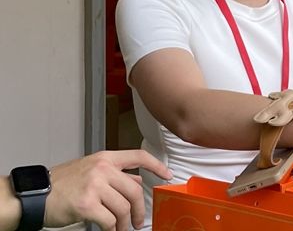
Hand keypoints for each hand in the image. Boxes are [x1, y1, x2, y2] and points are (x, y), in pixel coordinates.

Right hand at [44, 150, 171, 230]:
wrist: (36, 195)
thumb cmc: (62, 183)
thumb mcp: (90, 169)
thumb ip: (114, 174)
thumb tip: (136, 182)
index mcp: (105, 158)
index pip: (139, 157)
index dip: (156, 166)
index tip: (167, 176)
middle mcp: (102, 169)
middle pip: (134, 191)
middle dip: (140, 210)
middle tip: (139, 221)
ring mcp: (95, 186)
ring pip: (123, 208)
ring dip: (125, 223)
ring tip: (122, 228)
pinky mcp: (87, 204)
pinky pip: (109, 220)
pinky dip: (112, 229)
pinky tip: (110, 230)